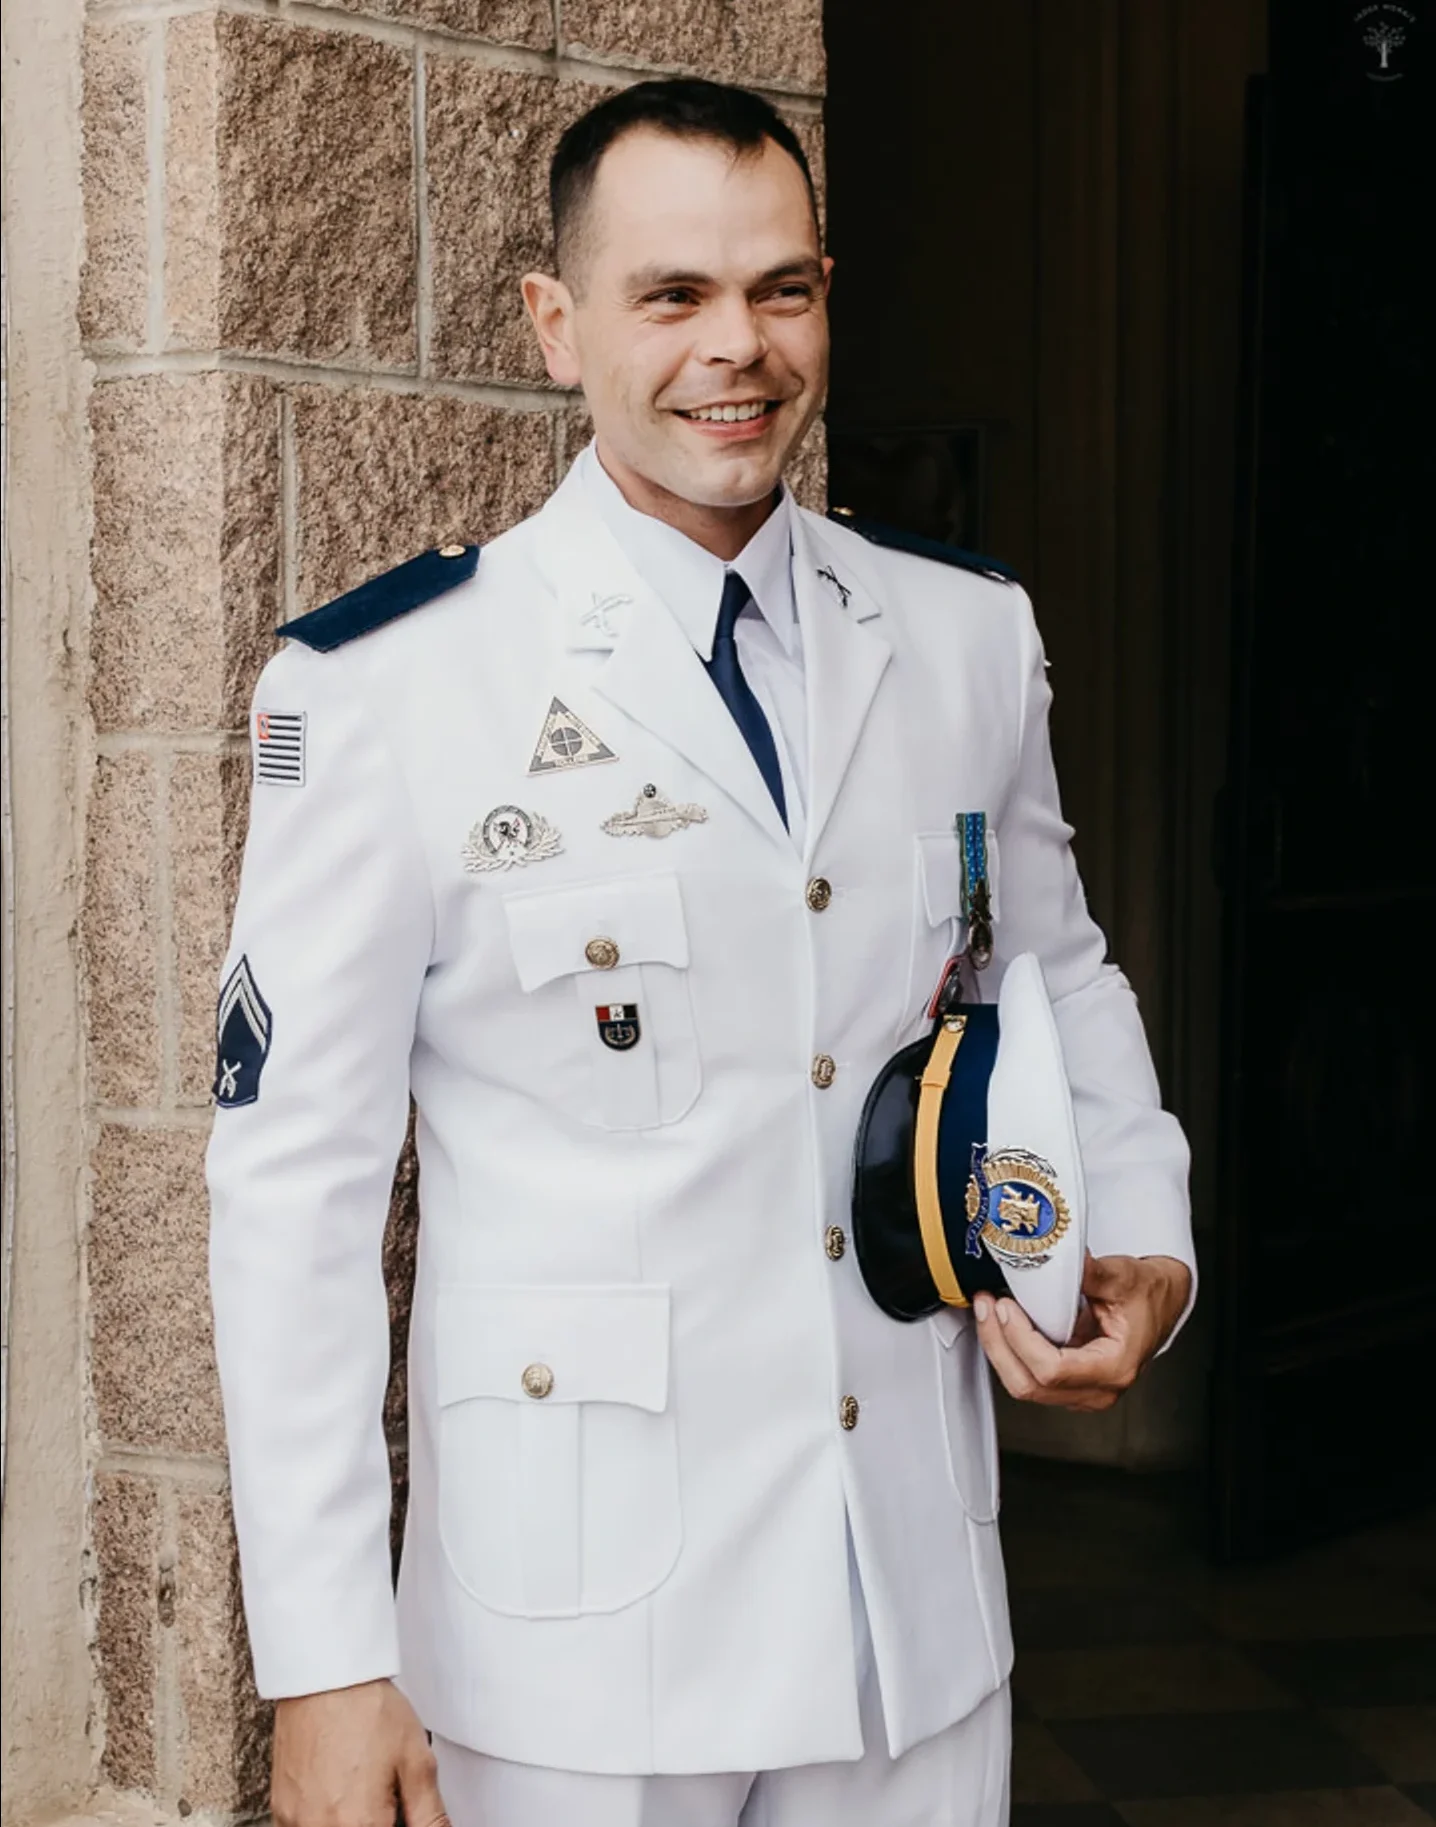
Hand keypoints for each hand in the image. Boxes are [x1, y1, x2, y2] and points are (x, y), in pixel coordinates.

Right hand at [271, 1679, 448, 1826]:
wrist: (325, 1676)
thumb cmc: (367, 1709)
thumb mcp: (416, 1760)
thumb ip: (429, 1814)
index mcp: (361, 1824)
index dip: (398, 1822)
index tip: (399, 1810)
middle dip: (375, 1820)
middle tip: (383, 1792)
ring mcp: (295, 1822)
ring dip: (350, 1820)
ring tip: (359, 1787)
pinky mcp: (280, 1810)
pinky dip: (324, 1818)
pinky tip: (337, 1790)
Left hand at [973, 1253, 1190, 1412]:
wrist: (1161, 1301)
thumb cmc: (1148, 1293)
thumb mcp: (1123, 1275)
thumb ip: (1089, 1271)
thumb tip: (1058, 1258)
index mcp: (1114, 1367)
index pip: (1052, 1370)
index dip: (1021, 1340)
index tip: (1005, 1308)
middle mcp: (1097, 1389)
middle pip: (1029, 1385)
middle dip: (998, 1345)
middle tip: (985, 1306)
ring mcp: (1081, 1390)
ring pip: (1023, 1384)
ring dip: (999, 1348)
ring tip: (987, 1310)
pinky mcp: (1068, 1383)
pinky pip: (1028, 1375)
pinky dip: (1009, 1350)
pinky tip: (999, 1323)